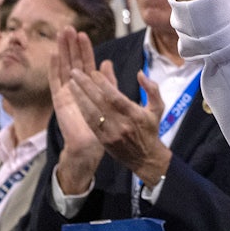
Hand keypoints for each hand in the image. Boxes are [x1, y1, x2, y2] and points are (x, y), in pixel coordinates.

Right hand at [51, 27, 104, 193]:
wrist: (91, 147)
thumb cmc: (103, 127)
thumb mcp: (112, 101)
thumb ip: (109, 82)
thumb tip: (106, 62)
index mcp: (89, 88)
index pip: (86, 64)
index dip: (84, 50)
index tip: (82, 34)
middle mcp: (76, 88)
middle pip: (73, 62)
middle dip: (71, 45)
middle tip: (68, 27)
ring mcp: (67, 93)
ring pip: (64, 68)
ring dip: (62, 51)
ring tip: (61, 34)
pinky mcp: (60, 101)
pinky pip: (56, 81)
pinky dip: (55, 67)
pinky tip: (55, 54)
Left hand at [67, 61, 171, 185]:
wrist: (145, 157)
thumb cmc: (150, 129)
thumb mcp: (158, 108)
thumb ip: (152, 89)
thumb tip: (140, 73)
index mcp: (135, 114)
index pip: (116, 97)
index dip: (104, 84)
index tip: (94, 72)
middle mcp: (122, 124)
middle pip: (100, 102)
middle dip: (86, 86)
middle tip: (75, 72)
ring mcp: (111, 133)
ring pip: (92, 112)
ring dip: (80, 96)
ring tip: (71, 83)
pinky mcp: (103, 140)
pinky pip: (90, 122)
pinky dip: (82, 109)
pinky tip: (76, 99)